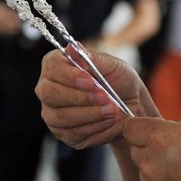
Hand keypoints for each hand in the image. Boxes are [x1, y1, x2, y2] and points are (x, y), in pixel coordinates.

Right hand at [35, 45, 151, 148]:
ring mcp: (53, 113)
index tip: (90, 80)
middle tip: (105, 97)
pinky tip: (109, 121)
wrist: (132, 105)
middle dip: (80, 97)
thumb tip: (72, 47)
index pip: (52, 67)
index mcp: (57, 66)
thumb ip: (93, 58)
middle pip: (51, 95)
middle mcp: (48, 89)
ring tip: (113, 110)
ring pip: (63, 117)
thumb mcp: (112, 65)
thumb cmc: (119, 80)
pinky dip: (95, 127)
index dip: (69, 75)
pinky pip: (74, 133)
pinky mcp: (64, 133)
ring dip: (91, 114)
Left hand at [122, 117, 180, 180]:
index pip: (130, 128)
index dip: (139, 126)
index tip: (149, 128)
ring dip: (157, 168)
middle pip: (136, 150)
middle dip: (149, 147)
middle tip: (175, 149)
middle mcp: (151, 163)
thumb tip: (160, 132)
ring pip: (145, 172)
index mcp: (160, 138)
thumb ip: (174, 128)